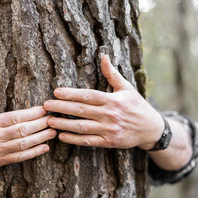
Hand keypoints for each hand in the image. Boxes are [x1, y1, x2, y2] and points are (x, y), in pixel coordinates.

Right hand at [0, 82, 55, 170]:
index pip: (15, 117)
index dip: (31, 113)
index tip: (44, 109)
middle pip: (22, 130)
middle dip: (40, 124)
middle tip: (53, 119)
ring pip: (23, 144)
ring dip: (40, 138)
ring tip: (53, 132)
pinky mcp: (0, 161)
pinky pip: (20, 157)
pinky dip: (34, 153)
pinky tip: (45, 147)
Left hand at [43, 55, 163, 149]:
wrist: (151, 129)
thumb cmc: (137, 106)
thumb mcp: (127, 88)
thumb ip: (112, 74)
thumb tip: (103, 55)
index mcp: (113, 100)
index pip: (88, 95)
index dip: (71, 94)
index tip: (56, 92)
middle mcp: (110, 114)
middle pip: (81, 110)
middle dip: (62, 108)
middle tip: (46, 106)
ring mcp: (109, 129)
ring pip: (82, 127)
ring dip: (64, 124)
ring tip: (49, 121)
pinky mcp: (109, 142)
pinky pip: (89, 141)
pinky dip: (74, 139)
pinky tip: (61, 137)